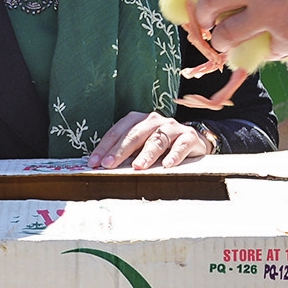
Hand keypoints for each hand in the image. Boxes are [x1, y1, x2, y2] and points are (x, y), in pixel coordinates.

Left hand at [88, 112, 211, 170]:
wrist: (192, 141)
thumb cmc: (160, 146)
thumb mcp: (140, 147)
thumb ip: (125, 154)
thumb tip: (102, 167)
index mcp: (138, 120)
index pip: (118, 132)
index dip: (105, 147)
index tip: (95, 162)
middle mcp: (154, 120)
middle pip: (135, 135)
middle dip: (120, 150)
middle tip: (109, 164)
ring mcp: (172, 127)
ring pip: (157, 139)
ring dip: (146, 154)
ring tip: (137, 167)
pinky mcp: (188, 137)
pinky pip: (180, 145)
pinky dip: (174, 155)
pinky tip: (167, 165)